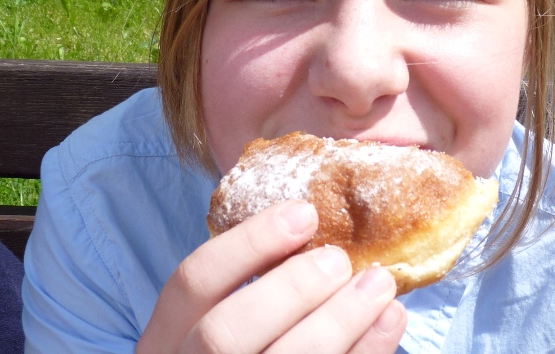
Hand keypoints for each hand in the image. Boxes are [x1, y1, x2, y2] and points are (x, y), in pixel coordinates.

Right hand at [136, 200, 406, 353]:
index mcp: (165, 345)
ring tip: (380, 286)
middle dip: (289, 288)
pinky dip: (365, 352)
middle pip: (224, 333)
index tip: (304, 213)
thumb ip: (254, 295)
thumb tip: (317, 239)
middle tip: (339, 260)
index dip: (247, 242)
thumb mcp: (221, 333)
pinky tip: (389, 323)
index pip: (191, 283)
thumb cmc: (249, 349)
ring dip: (339, 320)